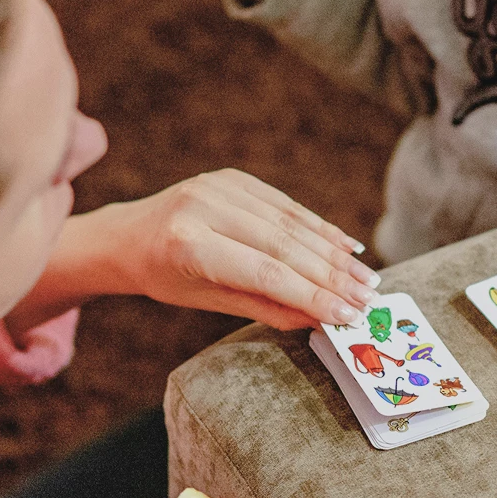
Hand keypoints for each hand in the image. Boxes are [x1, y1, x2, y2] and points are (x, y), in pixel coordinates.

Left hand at [87, 169, 378, 329]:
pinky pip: (284, 204)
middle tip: (368, 299)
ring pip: (290, 222)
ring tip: (365, 278)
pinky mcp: (232, 176)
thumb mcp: (207, 302)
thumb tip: (322, 320)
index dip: (312, 295)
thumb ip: (265, 308)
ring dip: (333, 252)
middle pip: (283, 245)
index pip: (264, 273)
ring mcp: (218, 186)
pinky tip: (345, 247)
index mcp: (188, 245)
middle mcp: (203, 207)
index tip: (349, 315)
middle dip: (331, 275)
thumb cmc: (166, 278)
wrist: (128, 235)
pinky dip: (318, 227)